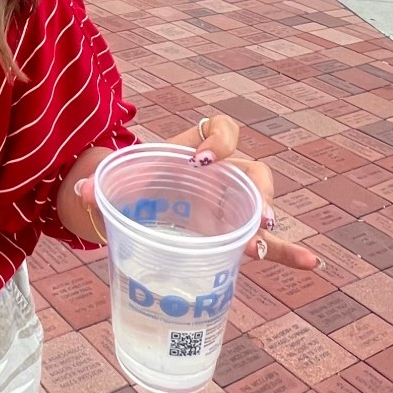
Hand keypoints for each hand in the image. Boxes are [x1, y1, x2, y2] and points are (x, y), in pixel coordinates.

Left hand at [73, 112, 319, 271]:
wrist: (136, 204)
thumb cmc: (133, 183)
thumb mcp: (119, 180)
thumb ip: (101, 184)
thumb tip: (80, 192)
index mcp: (196, 149)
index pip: (221, 128)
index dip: (218, 140)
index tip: (200, 159)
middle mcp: (223, 172)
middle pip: (253, 167)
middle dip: (254, 186)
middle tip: (247, 209)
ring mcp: (233, 203)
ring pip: (263, 202)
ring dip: (268, 217)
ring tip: (262, 238)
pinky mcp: (237, 234)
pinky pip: (271, 242)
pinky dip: (289, 253)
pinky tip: (313, 264)